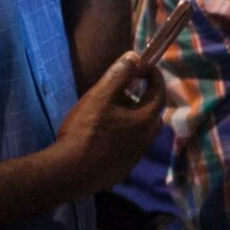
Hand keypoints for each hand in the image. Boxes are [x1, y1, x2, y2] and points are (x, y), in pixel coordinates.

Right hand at [53, 50, 168, 194]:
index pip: (159, 93)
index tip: (145, 67)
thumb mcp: (100, 97)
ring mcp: (135, 157)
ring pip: (142, 132)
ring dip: (134, 118)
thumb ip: (118, 75)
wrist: (70, 172)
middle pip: (153, 114)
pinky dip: (124, 135)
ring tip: (114, 110)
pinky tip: (105, 134)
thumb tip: (134, 57)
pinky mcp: (122, 169)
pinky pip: (129, 147)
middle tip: (129, 87)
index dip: (154, 77)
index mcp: (144, 120)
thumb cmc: (85, 131)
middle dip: (145, 97)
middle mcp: (146, 140)